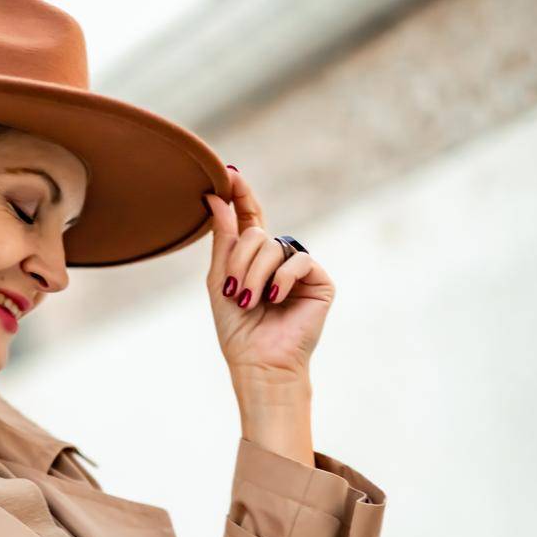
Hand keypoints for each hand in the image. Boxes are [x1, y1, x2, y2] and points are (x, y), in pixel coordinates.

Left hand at [204, 167, 334, 386]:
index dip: (240, 195)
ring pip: (274, 245)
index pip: (249, 218)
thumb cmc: (238, 331)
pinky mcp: (319, 281)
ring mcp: (299, 269)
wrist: (259, 363)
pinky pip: (299, 260)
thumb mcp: (220, 281)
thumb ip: (222, 240)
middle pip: (257, 232)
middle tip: (233, 291)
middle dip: (240, 260)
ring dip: (255, 273)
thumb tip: (217, 198)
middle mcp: (278, 260)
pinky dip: (282, 279)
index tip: (228, 173)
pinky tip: (275, 299)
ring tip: (250, 300)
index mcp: (253, 259)